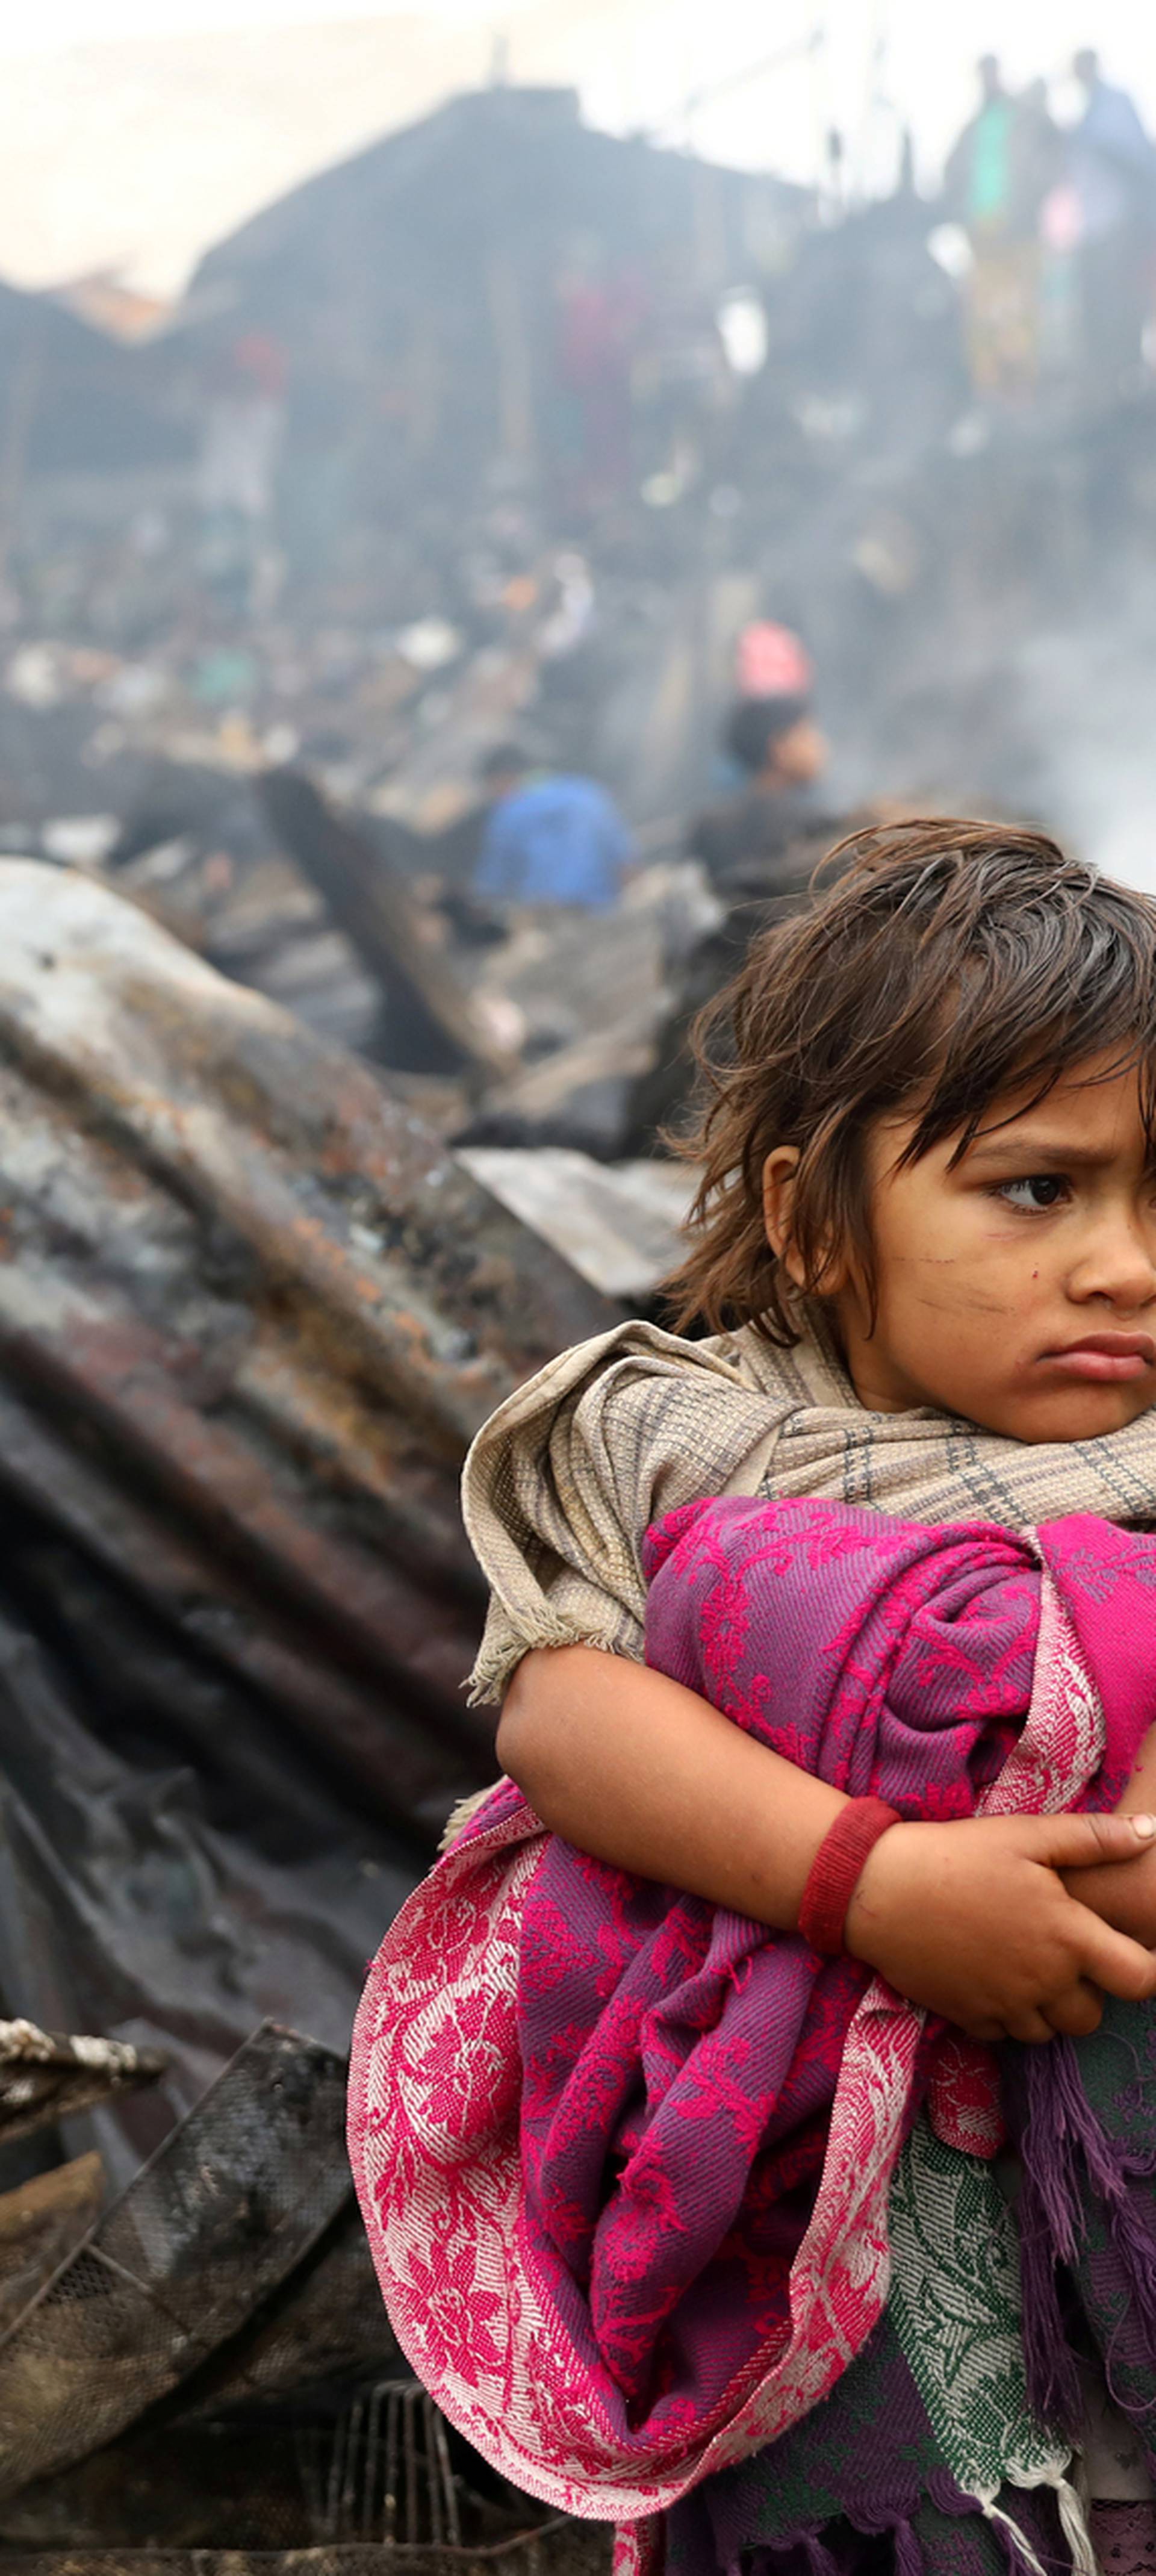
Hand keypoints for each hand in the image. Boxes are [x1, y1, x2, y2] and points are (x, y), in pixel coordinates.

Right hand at [844, 1810, 1155, 2042]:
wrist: (878, 1888)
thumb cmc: (957, 1855)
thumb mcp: (1026, 1835)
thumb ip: (1093, 1838)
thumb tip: (1150, 1831)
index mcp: (1067, 1937)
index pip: (1139, 1979)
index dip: (1144, 1969)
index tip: (1125, 1951)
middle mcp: (1043, 1982)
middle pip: (1092, 2017)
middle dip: (1088, 1992)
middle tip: (1062, 1953)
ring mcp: (1004, 2006)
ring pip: (1049, 2032)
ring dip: (1047, 2007)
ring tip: (1024, 1962)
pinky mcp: (968, 2018)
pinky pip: (1005, 2034)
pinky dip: (1006, 2014)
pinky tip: (990, 1974)